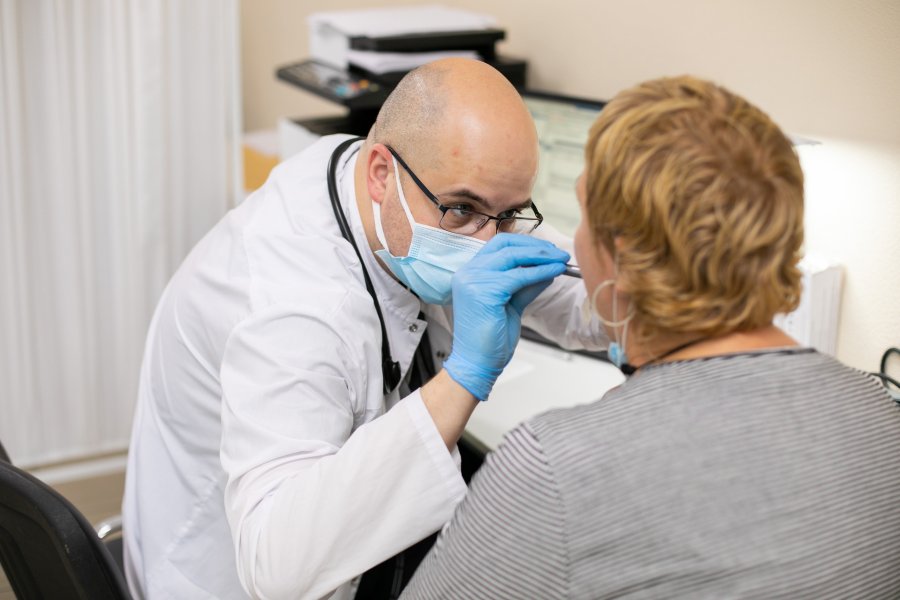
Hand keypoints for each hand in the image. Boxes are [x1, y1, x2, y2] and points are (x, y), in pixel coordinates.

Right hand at [443, 234, 568, 399]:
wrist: (477, 363)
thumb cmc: (490, 339)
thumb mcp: (511, 304)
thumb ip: (525, 285)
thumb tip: (548, 268)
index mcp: (470, 273)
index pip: (499, 245)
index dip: (526, 244)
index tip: (549, 251)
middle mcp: (468, 272)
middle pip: (506, 245)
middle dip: (537, 247)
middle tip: (560, 254)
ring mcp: (473, 280)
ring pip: (514, 257)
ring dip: (542, 257)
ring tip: (562, 261)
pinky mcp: (484, 291)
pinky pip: (519, 276)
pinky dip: (540, 272)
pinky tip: (555, 272)